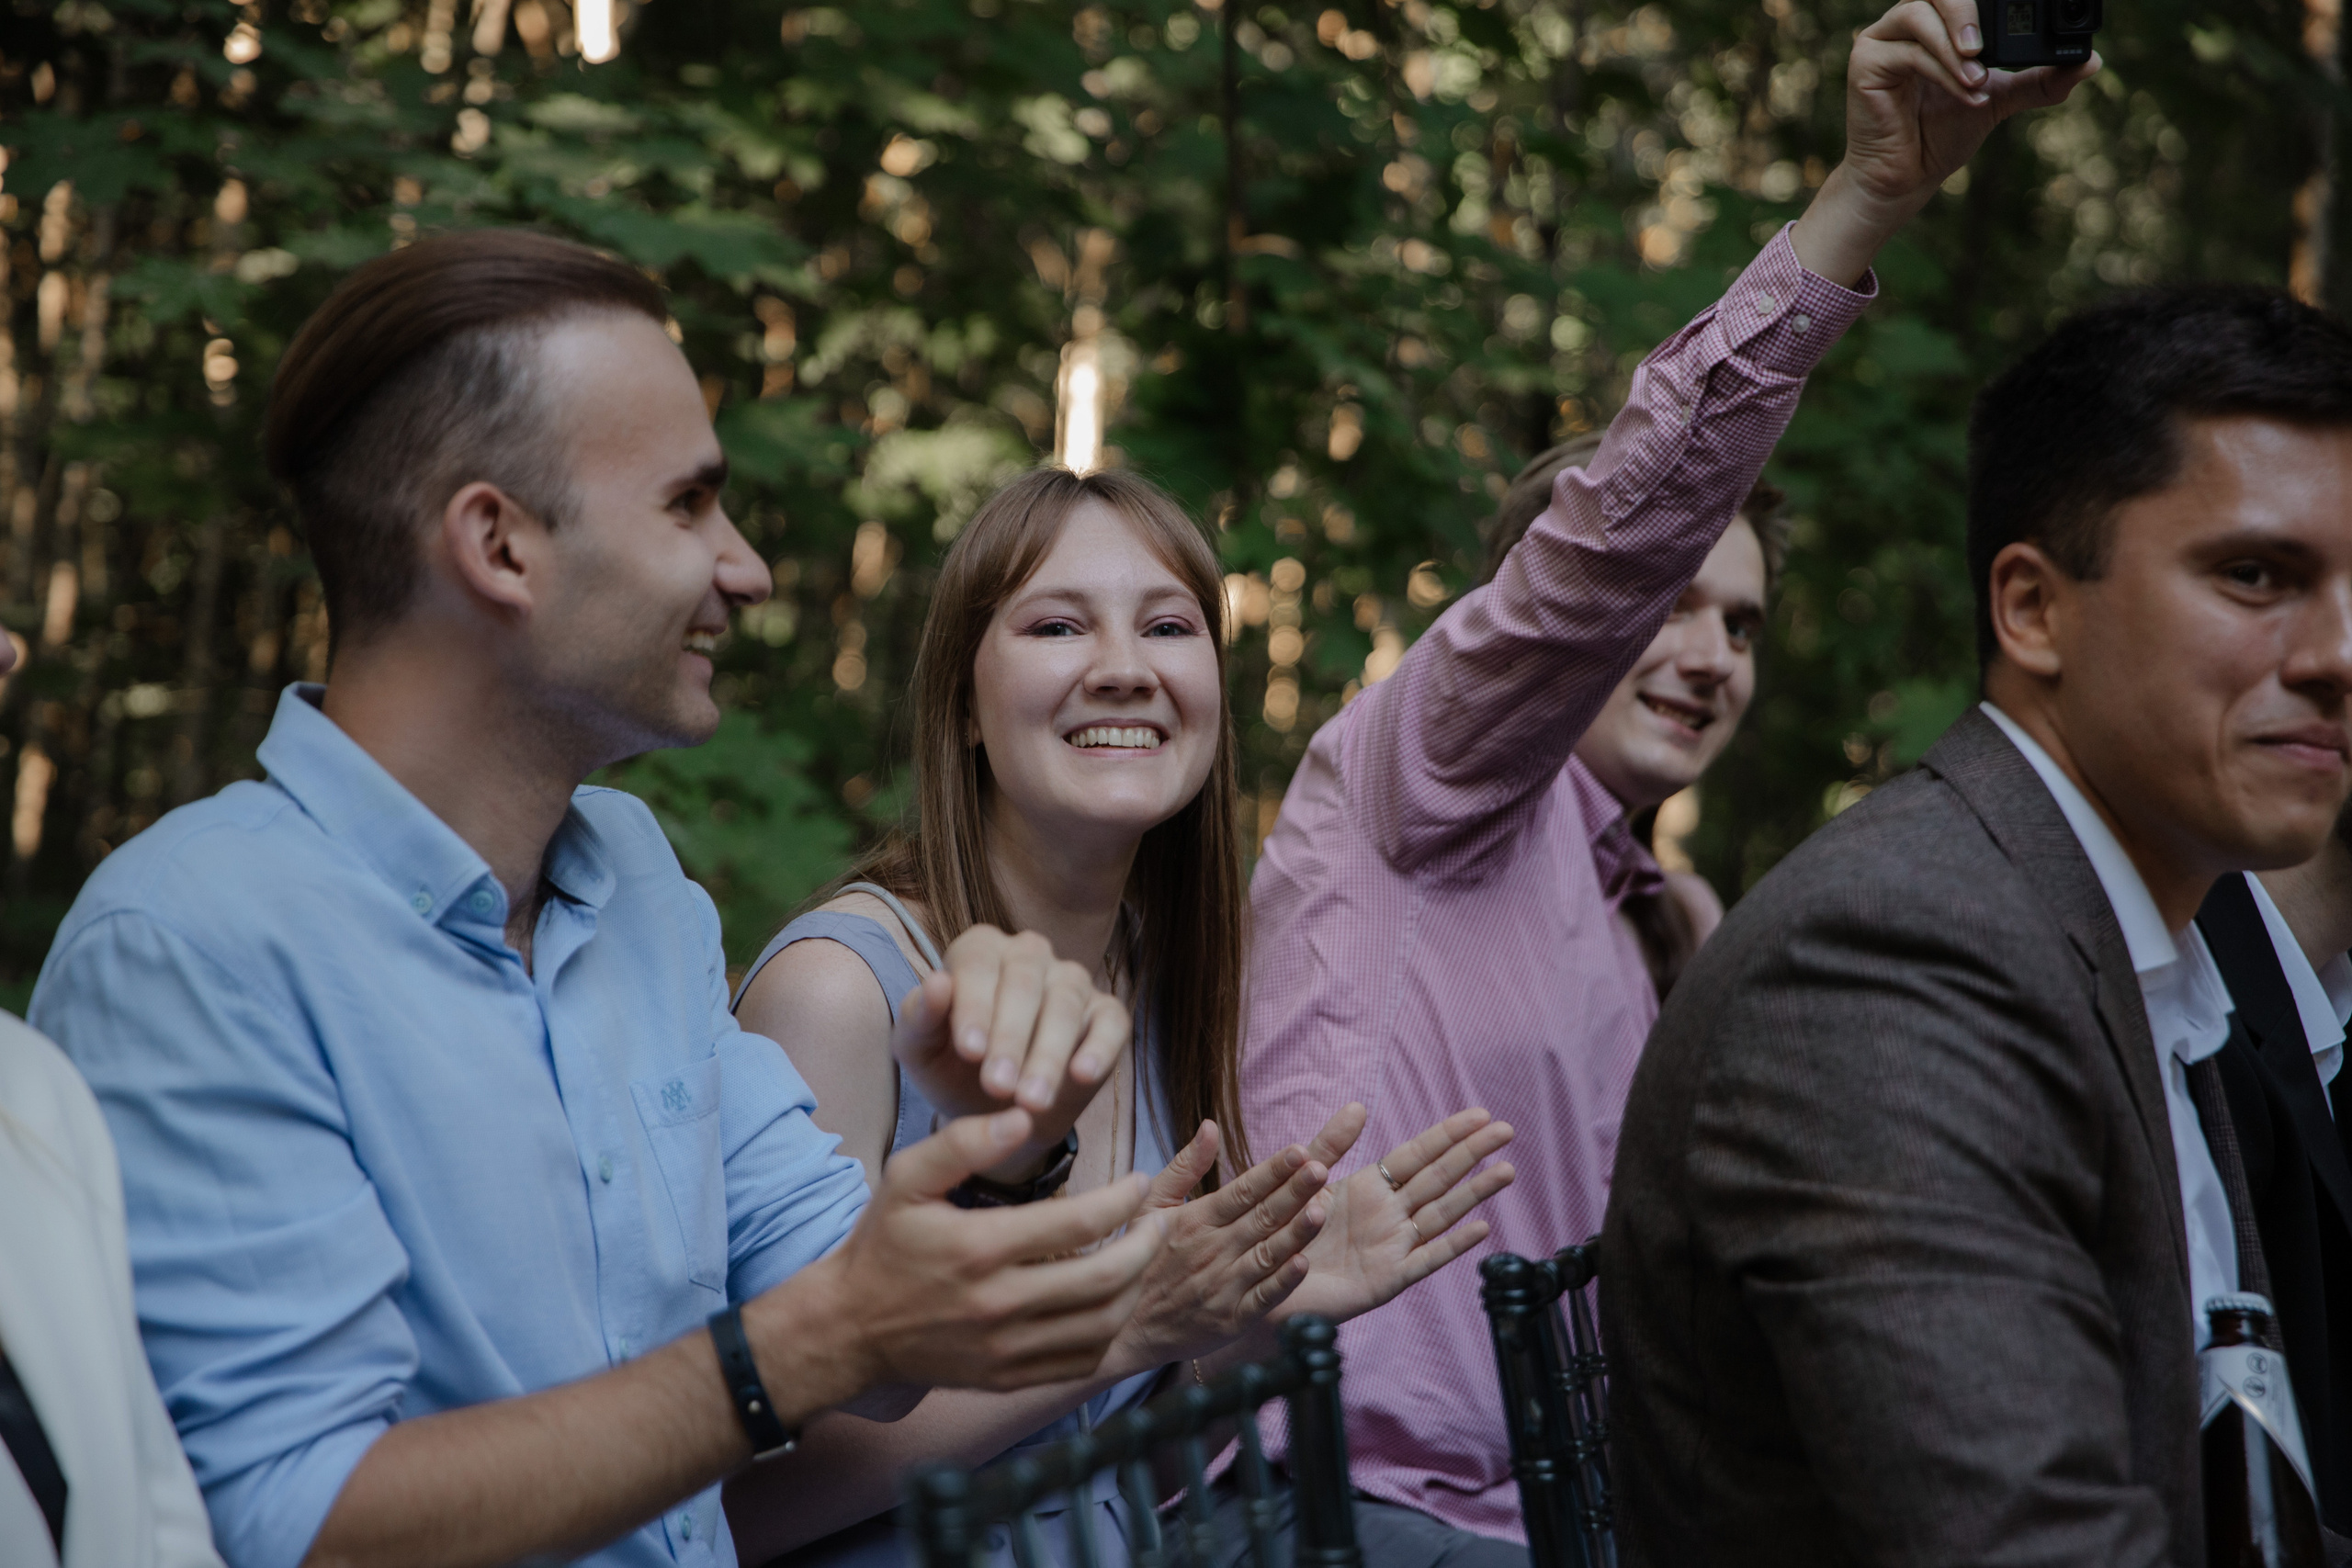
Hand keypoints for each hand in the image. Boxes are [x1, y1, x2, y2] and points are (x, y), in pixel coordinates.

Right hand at [774, 1109, 1162, 1394]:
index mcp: (980, 1248)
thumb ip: (963, 1142)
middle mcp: (998, 1304)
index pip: (1079, 1224)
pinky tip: (1113, 1301)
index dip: (1123, 1200)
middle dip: (1146, 1245)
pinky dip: (1109, 1332)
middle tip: (1158, 1220)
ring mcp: (1005, 1349)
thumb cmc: (883, 1244)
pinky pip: (1080, 1362)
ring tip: (1142, 1257)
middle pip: (1105, 1278)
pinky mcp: (1007, 1378)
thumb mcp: (907, 1177)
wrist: (850, 1328)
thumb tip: (1022, 1116)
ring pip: (1102, 1324)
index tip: (1139, 1182)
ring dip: (1136, 1288)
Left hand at [891, 926, 1130, 1181]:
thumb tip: (937, 983)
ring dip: (1049, 1054)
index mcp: (978, 950)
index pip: (978, 965)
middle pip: (1024, 983)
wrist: (993, 1111)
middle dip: (1011, 1038)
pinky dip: (1100, 1048)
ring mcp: (1072, 980)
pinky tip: (1083, 1076)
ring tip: (1031, 1100)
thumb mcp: (920, 1051)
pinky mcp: (1107, 1013)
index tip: (969, 1052)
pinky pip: (1112, 1023)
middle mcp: (1028, 954)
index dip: (974, 1007)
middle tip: (999, 1086)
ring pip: (1066, 1004)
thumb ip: (920, 1017)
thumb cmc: (950, 1068)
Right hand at [1102, 1121, 1331, 1373]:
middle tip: (1323, 1168)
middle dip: (1294, 1191)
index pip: (1243, 1190)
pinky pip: (1262, 1298)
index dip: (1273, 1170)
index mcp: (1197, 1220)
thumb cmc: (1140, 1259)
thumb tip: (1210, 1126)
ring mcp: (1223, 1286)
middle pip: (1262, 1216)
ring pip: (1267, 1254)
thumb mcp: (1151, 1206)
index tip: (1300, 1150)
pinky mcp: (1231, 1319)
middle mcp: (1213, 1249)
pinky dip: (1283, 1282)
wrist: (1123, 1328)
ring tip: (1322, 1210)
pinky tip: (1304, 1264)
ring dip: (1296, 1232)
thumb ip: (1184, 1166)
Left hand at [1278, 1107, 1514, 1323]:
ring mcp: (1392, 1246)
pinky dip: (1453, 1245)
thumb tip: (1359, 1105)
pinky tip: (1481, 1228)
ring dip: (1475, 1192)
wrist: (1264, 1282)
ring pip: (1442, 1213)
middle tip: (1507, 1130)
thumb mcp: (1305, 1181)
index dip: (1449, 1134)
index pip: (1418, 1154)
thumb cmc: (1283, 1232)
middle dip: (1472, 1154)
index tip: (1481, 1114)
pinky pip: (1426, 1259)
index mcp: (1370, 1187)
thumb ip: (1330, 1145)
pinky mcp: (1387, 1279)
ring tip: (1507, 1171)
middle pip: (1438, 1177)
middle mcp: (1388, 1213)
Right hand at [1791, 0, 2096, 284]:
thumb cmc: (1941, 136)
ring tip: (1976, 80)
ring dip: (1953, 46)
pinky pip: (1907, 53)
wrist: (1904, 179)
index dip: (1991, 2)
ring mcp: (1882, 40)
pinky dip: (1941, 71)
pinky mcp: (1865, 63)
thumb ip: (2039, 79)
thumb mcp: (1999, 99)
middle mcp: (1906, 23)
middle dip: (1967, 11)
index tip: (2023, 16)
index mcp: (1936, 23)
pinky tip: (1964, 94)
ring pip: (1919, 14)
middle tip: (1985, 49)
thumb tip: (2092, 62)